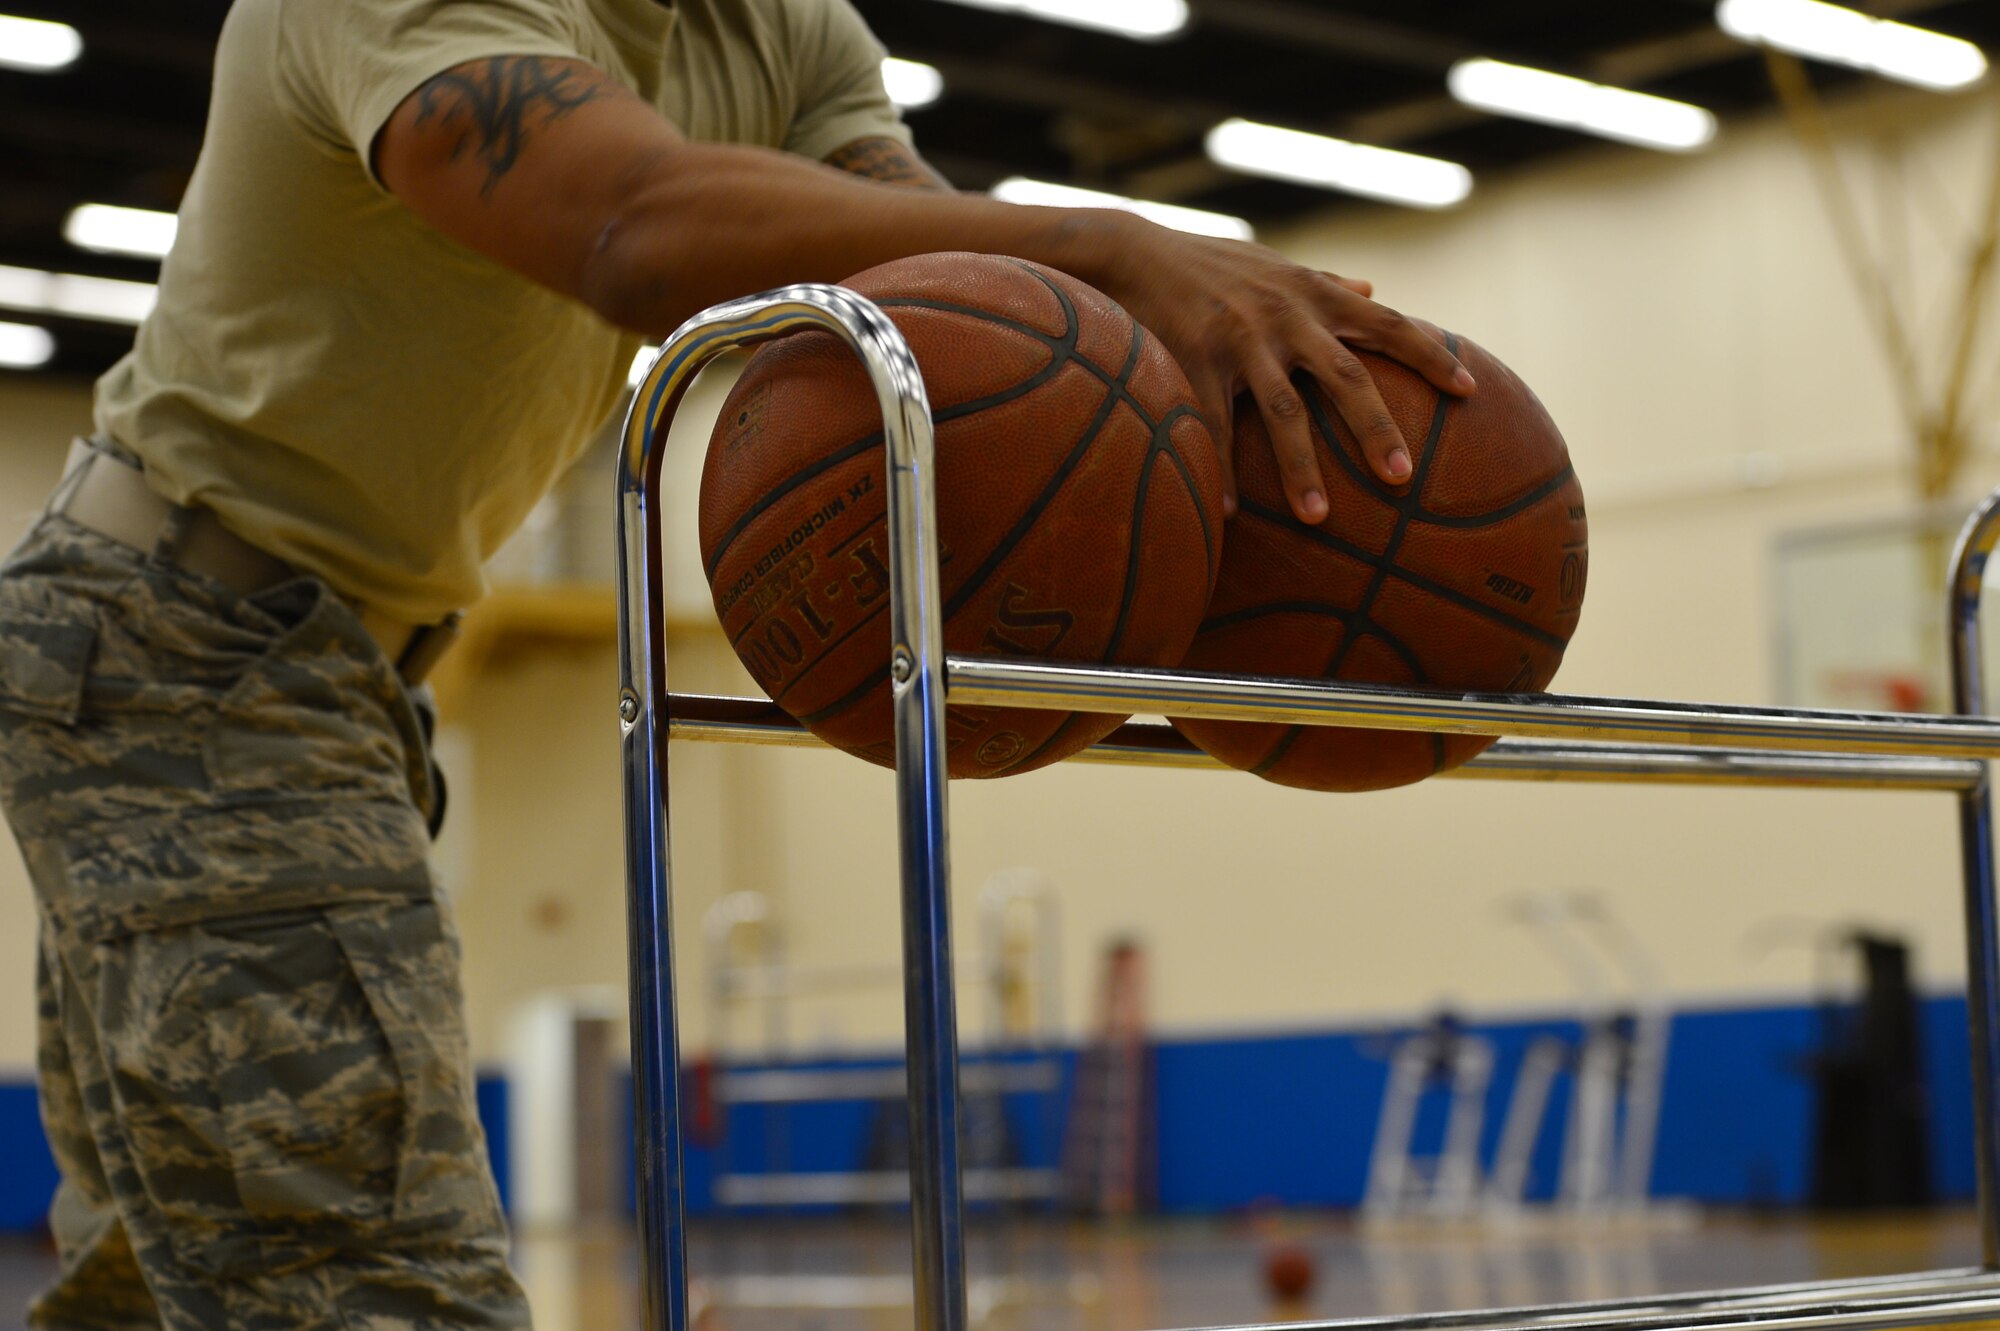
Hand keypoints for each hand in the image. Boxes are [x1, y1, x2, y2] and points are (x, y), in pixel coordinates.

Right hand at [1095, 225, 1474, 522]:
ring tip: (1318, 517)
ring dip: (1302, 468)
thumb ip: (1327, 284)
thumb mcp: (1277, 267)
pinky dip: (1222, 472)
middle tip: (1403, 476)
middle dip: (1375, 428)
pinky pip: (1215, 427)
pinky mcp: (1196, 360)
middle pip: (1346, 377)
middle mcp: (1288, 316)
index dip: (1431, 355)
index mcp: (1314, 295)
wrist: (1136, 251)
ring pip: (1284, 411)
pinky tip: (1230, 516)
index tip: (1470, 391)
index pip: (1389, 323)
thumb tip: (1374, 289)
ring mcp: (1242, 340)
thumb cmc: (1213, 266)